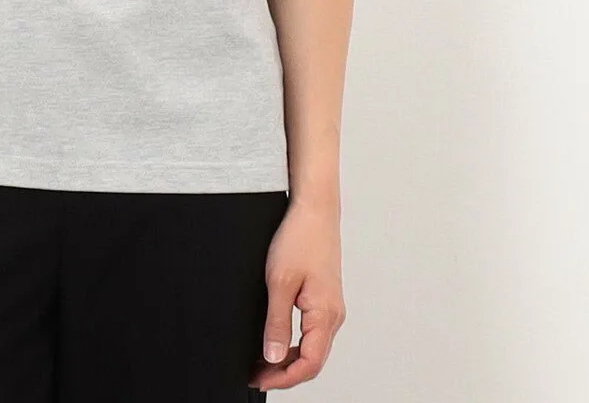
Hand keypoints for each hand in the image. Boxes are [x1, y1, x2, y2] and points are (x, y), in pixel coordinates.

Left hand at [247, 197, 345, 390]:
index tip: (260, 380)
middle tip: (255, 374)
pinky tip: (276, 340)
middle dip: (284, 373)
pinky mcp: (324, 298)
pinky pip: (311, 332)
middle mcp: (333, 315)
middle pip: (312, 360)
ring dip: (288, 359)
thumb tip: (272, 356)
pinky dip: (294, 342)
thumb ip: (277, 323)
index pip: (309, 364)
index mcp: (325, 314)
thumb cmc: (301, 237)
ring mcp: (330, 307)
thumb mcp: (280, 282)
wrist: (314, 209)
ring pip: (312, 347)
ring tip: (261, 361)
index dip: (283, 378)